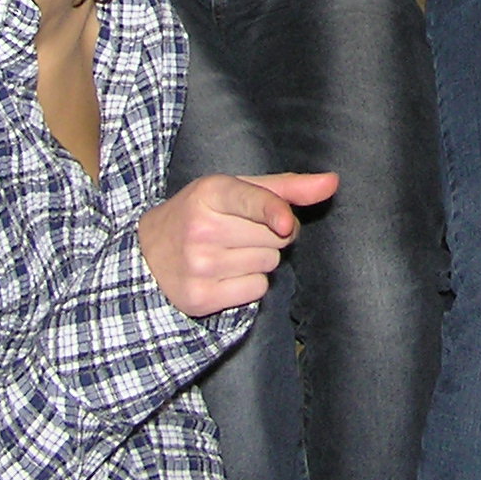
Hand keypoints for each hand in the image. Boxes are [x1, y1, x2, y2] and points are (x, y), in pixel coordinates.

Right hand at [138, 170, 338, 316]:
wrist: (146, 256)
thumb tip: (333, 182)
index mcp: (210, 192)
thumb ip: (287, 187)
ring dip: (260, 259)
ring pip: (269, 264)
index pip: (251, 200)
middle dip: (271, 235)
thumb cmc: (202, 215)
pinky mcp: (200, 297)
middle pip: (276, 237)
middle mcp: (202, 228)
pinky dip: (249, 284)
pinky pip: (256, 290)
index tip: (286, 224)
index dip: (274, 212)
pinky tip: (224, 275)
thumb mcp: (236, 191)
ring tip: (228, 252)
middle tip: (239, 232)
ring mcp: (199, 265)